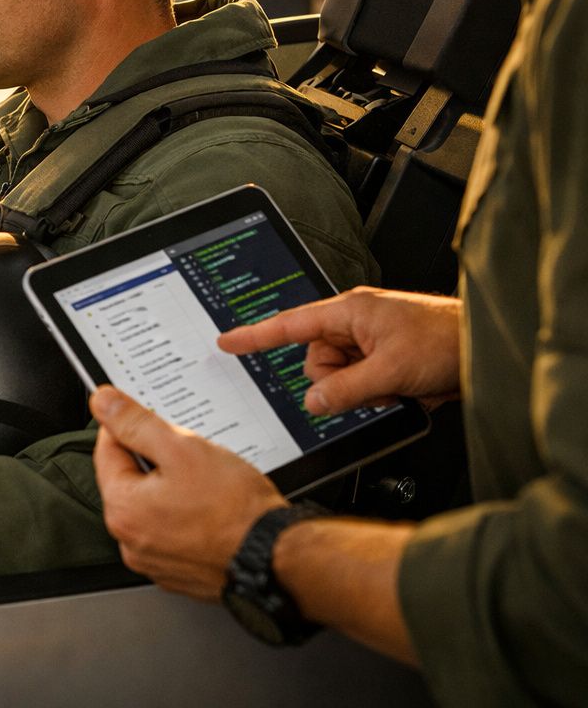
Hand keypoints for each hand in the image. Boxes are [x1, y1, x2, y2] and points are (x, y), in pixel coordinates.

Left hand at [90, 386, 285, 599]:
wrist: (279, 557)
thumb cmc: (235, 509)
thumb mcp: (181, 448)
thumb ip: (135, 423)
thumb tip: (103, 403)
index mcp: (123, 509)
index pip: (106, 450)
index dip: (126, 425)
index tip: (143, 415)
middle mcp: (130, 541)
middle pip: (129, 480)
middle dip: (154, 460)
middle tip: (189, 454)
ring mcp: (155, 560)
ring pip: (152, 506)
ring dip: (171, 488)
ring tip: (206, 483)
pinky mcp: (180, 571)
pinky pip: (173, 531)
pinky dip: (186, 516)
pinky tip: (211, 509)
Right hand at [217, 286, 461, 414]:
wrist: (485, 348)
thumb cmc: (446, 339)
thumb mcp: (389, 370)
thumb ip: (345, 389)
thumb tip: (313, 401)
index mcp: (349, 311)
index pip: (290, 324)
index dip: (255, 335)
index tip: (227, 342)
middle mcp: (355, 324)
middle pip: (315, 362)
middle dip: (337, 381)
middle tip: (371, 385)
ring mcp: (370, 343)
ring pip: (337, 378)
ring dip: (359, 391)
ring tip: (393, 387)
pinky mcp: (384, 361)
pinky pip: (359, 384)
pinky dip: (374, 393)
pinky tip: (398, 391)